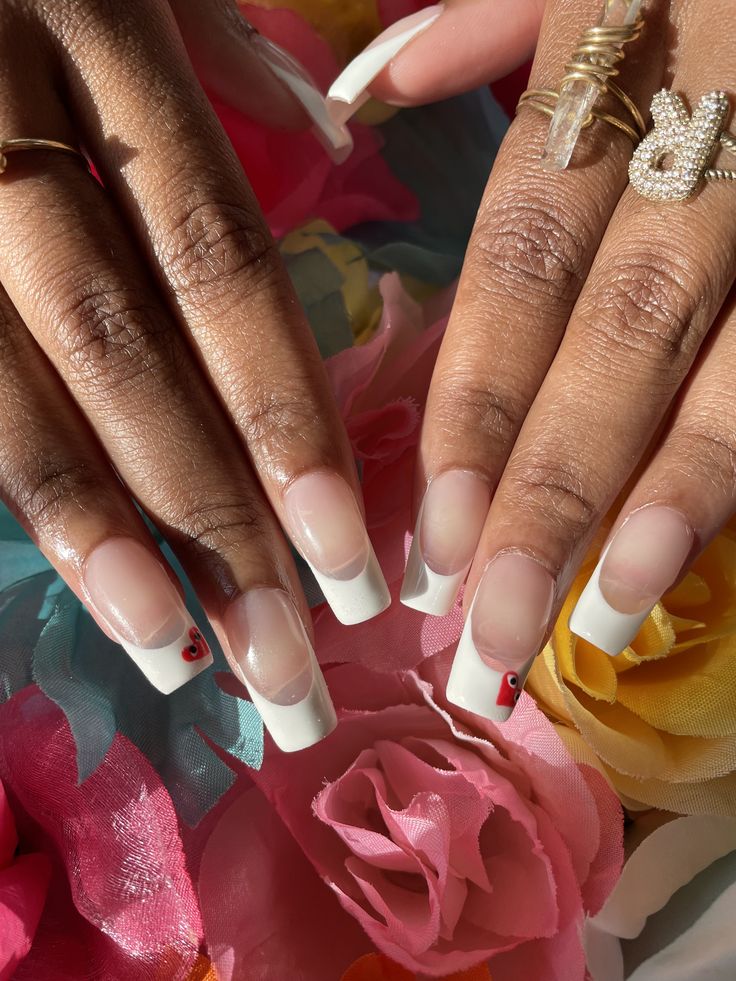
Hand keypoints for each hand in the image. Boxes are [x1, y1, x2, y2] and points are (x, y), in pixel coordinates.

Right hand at [0, 0, 386, 752]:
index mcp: (101, 43)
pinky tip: (87, 579)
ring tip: (180, 659)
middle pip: (131, 361)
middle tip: (286, 671)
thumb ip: (214, 50)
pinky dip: (25, 486)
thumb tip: (325, 127)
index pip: (218, 268)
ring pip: (22, 387)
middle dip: (214, 526)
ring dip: (102, 541)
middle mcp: (3, 125)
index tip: (346, 562)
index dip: (283, 418)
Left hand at [330, 0, 735, 719]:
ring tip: (603, 618)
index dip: (478, 406)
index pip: (523, 261)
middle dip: (554, 489)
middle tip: (494, 629)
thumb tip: (376, 85)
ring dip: (673, 497)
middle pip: (620, 334)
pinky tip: (694, 545)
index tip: (435, 541)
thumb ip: (491, 21)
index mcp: (618, 50)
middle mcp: (719, 122)